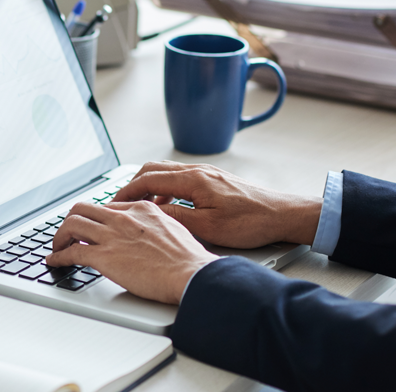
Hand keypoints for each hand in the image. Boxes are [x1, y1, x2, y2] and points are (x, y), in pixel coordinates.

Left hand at [46, 201, 217, 304]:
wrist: (191, 273)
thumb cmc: (187, 259)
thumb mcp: (172, 228)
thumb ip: (153, 225)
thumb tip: (145, 233)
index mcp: (140, 209)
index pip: (106, 207)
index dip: (94, 218)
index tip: (89, 227)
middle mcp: (122, 218)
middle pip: (82, 209)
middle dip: (70, 221)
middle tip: (67, 234)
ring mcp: (112, 236)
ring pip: (71, 225)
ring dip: (59, 237)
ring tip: (57, 247)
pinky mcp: (104, 257)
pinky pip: (71, 252)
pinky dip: (58, 256)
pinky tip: (55, 261)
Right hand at [112, 161, 321, 247]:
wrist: (283, 214)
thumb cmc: (251, 222)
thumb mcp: (208, 226)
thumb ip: (176, 216)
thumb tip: (151, 212)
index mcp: (193, 179)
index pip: (148, 179)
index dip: (126, 191)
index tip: (112, 203)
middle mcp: (198, 170)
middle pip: (152, 169)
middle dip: (132, 185)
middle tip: (120, 203)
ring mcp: (206, 173)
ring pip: (165, 172)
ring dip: (148, 186)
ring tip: (139, 206)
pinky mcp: (213, 179)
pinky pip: (179, 178)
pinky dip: (165, 188)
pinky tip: (167, 206)